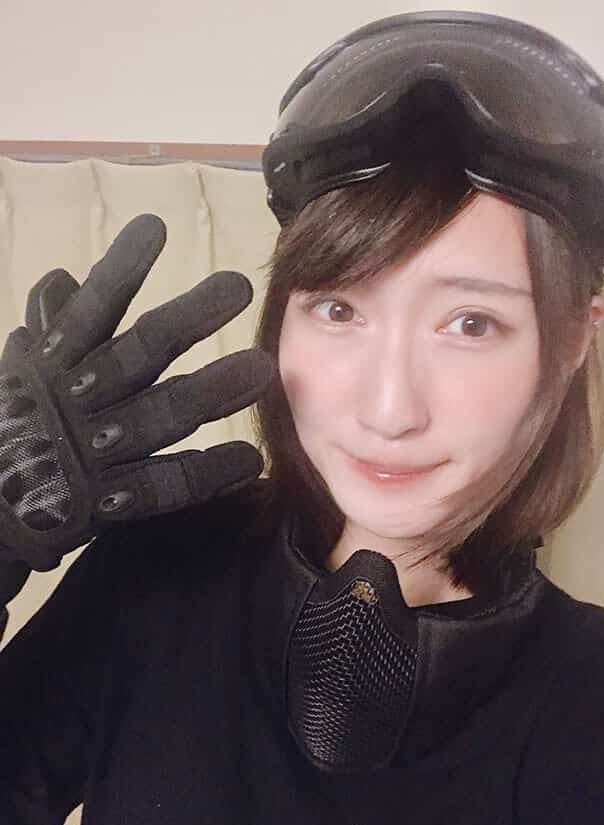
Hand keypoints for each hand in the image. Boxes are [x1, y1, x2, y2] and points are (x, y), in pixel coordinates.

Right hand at [0, 214, 274, 589]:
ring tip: (261, 369)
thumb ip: (50, 325)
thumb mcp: (23, 372)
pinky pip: (165, 485)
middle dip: (189, 318)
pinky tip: (249, 460)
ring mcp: (99, 451)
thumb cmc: (20, 428)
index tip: (154, 226)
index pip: (91, 309)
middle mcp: (81, 400)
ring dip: (212, 391)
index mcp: (56, 365)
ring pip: (162, 415)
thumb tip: (65, 276)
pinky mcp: (111, 500)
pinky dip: (207, 473)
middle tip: (237, 286)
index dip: (120, 270)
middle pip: (141, 353)